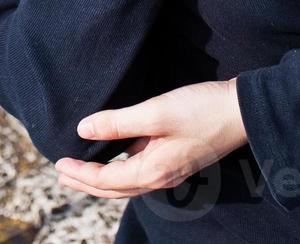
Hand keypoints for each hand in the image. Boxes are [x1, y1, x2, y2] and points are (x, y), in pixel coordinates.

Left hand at [54, 79, 247, 198]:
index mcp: (153, 171)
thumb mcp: (156, 112)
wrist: (241, 111)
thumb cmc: (201, 110)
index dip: (79, 174)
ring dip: (101, 179)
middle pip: (114, 189)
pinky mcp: (176, 159)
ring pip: (126, 182)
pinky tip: (113, 156)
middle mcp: (160, 178)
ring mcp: (170, 170)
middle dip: (85, 183)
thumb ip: (118, 122)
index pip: (105, 180)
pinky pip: (139, 172)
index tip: (58, 163)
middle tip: (60, 174)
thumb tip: (83, 130)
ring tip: (79, 170)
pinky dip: (119, 169)